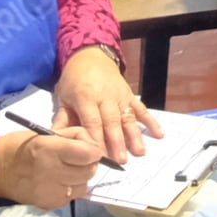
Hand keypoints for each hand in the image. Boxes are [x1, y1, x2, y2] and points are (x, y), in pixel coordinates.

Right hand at [0, 126, 104, 207]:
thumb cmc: (21, 146)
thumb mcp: (45, 133)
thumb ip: (73, 137)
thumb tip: (94, 148)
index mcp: (49, 148)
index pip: (88, 154)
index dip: (93, 151)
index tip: (88, 149)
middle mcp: (51, 171)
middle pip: (89, 171)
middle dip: (88, 164)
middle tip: (78, 160)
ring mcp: (50, 191)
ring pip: (83, 186)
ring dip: (80, 178)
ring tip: (66, 171)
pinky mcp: (49, 204)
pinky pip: (71, 197)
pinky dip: (69, 189)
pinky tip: (57, 182)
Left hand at [53, 45, 157, 163]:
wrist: (90, 55)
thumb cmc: (74, 79)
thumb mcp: (63, 95)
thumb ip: (63, 118)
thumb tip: (57, 140)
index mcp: (86, 97)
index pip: (92, 121)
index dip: (96, 139)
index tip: (99, 156)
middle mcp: (105, 97)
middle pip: (112, 122)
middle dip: (117, 142)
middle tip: (120, 161)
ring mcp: (120, 96)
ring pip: (128, 117)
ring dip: (134, 136)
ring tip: (140, 153)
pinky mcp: (130, 95)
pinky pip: (142, 109)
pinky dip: (151, 121)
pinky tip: (159, 134)